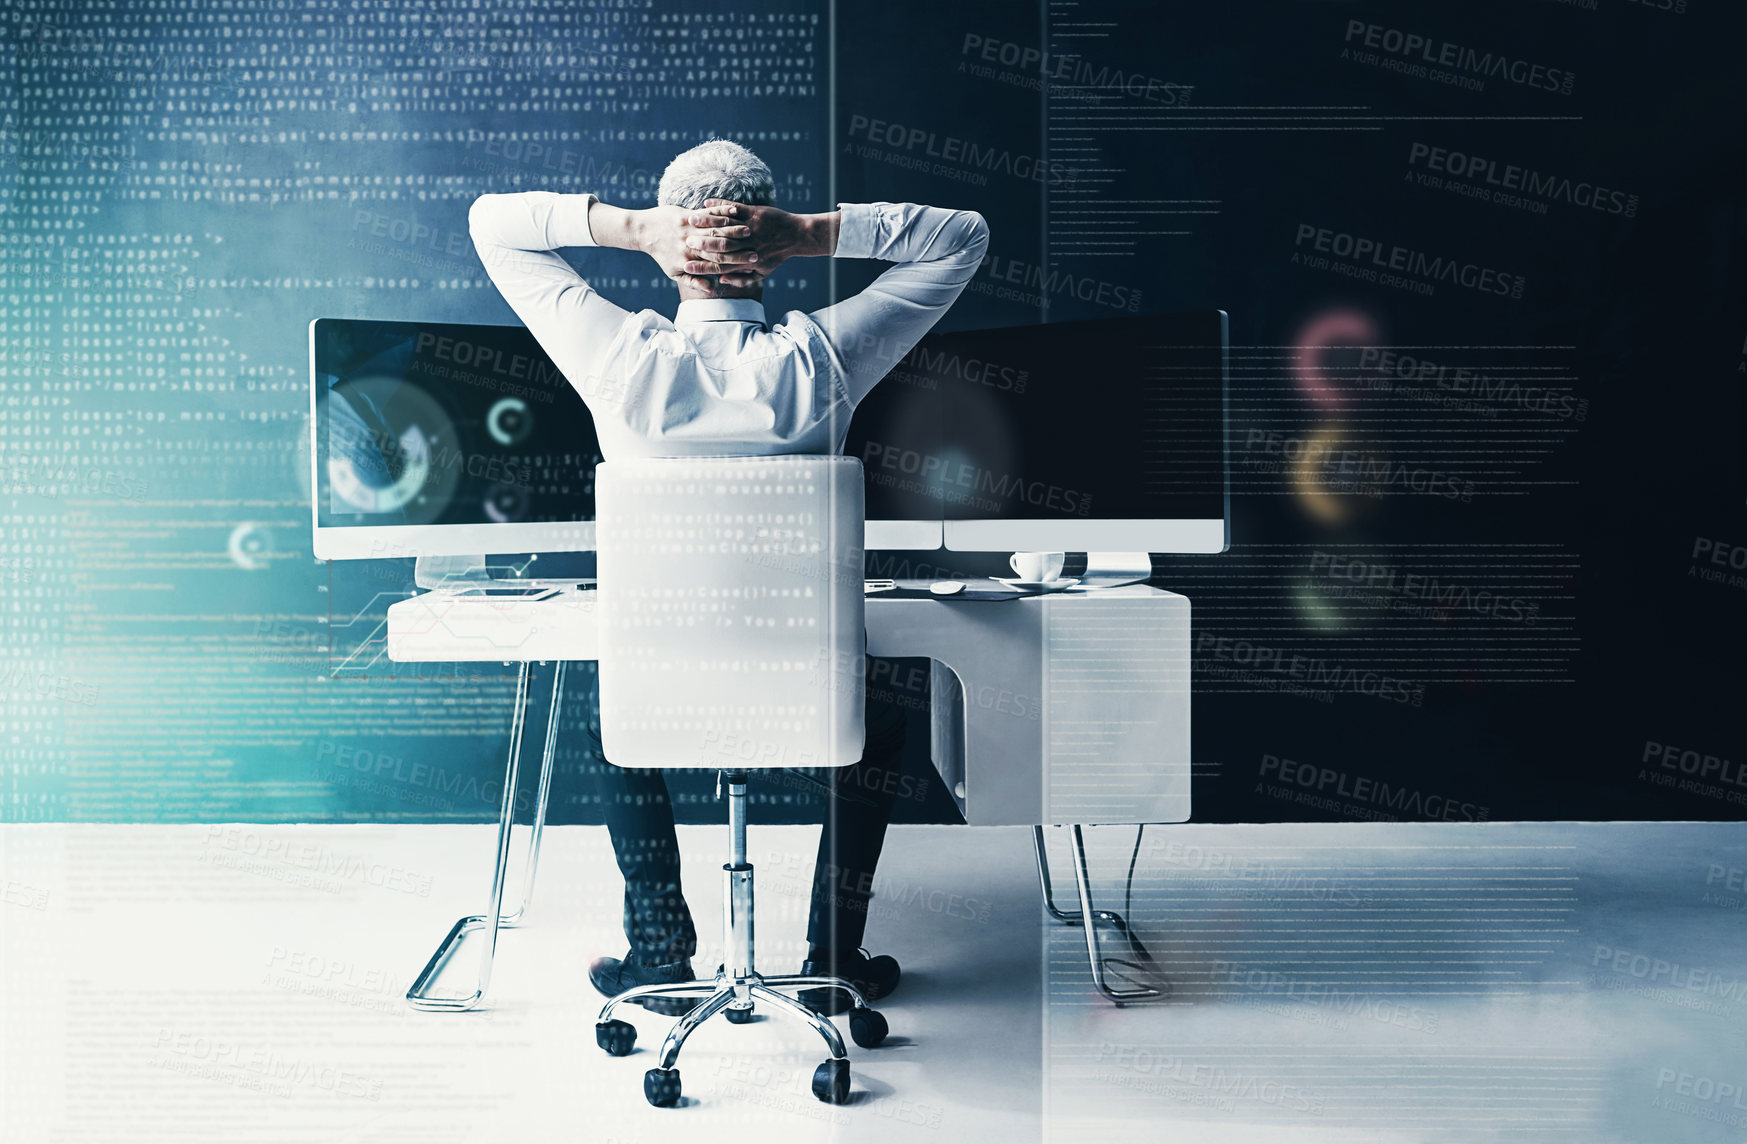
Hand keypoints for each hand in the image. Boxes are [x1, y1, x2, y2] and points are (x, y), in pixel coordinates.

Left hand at [630, 203, 756, 283]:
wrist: (643, 231)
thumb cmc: (661, 254)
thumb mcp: (673, 272)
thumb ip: (693, 281)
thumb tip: (711, 289)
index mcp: (689, 261)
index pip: (718, 264)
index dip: (736, 264)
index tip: (751, 263)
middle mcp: (690, 246)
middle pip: (719, 248)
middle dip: (739, 248)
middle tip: (757, 247)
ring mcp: (688, 230)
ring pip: (715, 230)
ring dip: (734, 230)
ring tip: (749, 230)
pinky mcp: (685, 216)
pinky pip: (706, 215)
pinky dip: (721, 213)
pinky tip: (734, 212)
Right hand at [683, 199, 837, 285]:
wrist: (797, 236)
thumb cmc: (777, 256)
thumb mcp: (762, 273)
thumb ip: (741, 280)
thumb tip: (721, 281)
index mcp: (747, 262)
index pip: (719, 266)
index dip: (701, 268)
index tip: (685, 266)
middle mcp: (747, 246)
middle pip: (718, 247)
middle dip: (698, 244)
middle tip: (682, 242)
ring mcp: (751, 228)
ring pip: (724, 227)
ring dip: (705, 223)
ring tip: (689, 220)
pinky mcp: (755, 213)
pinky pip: (733, 209)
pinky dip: (719, 206)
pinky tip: (706, 202)